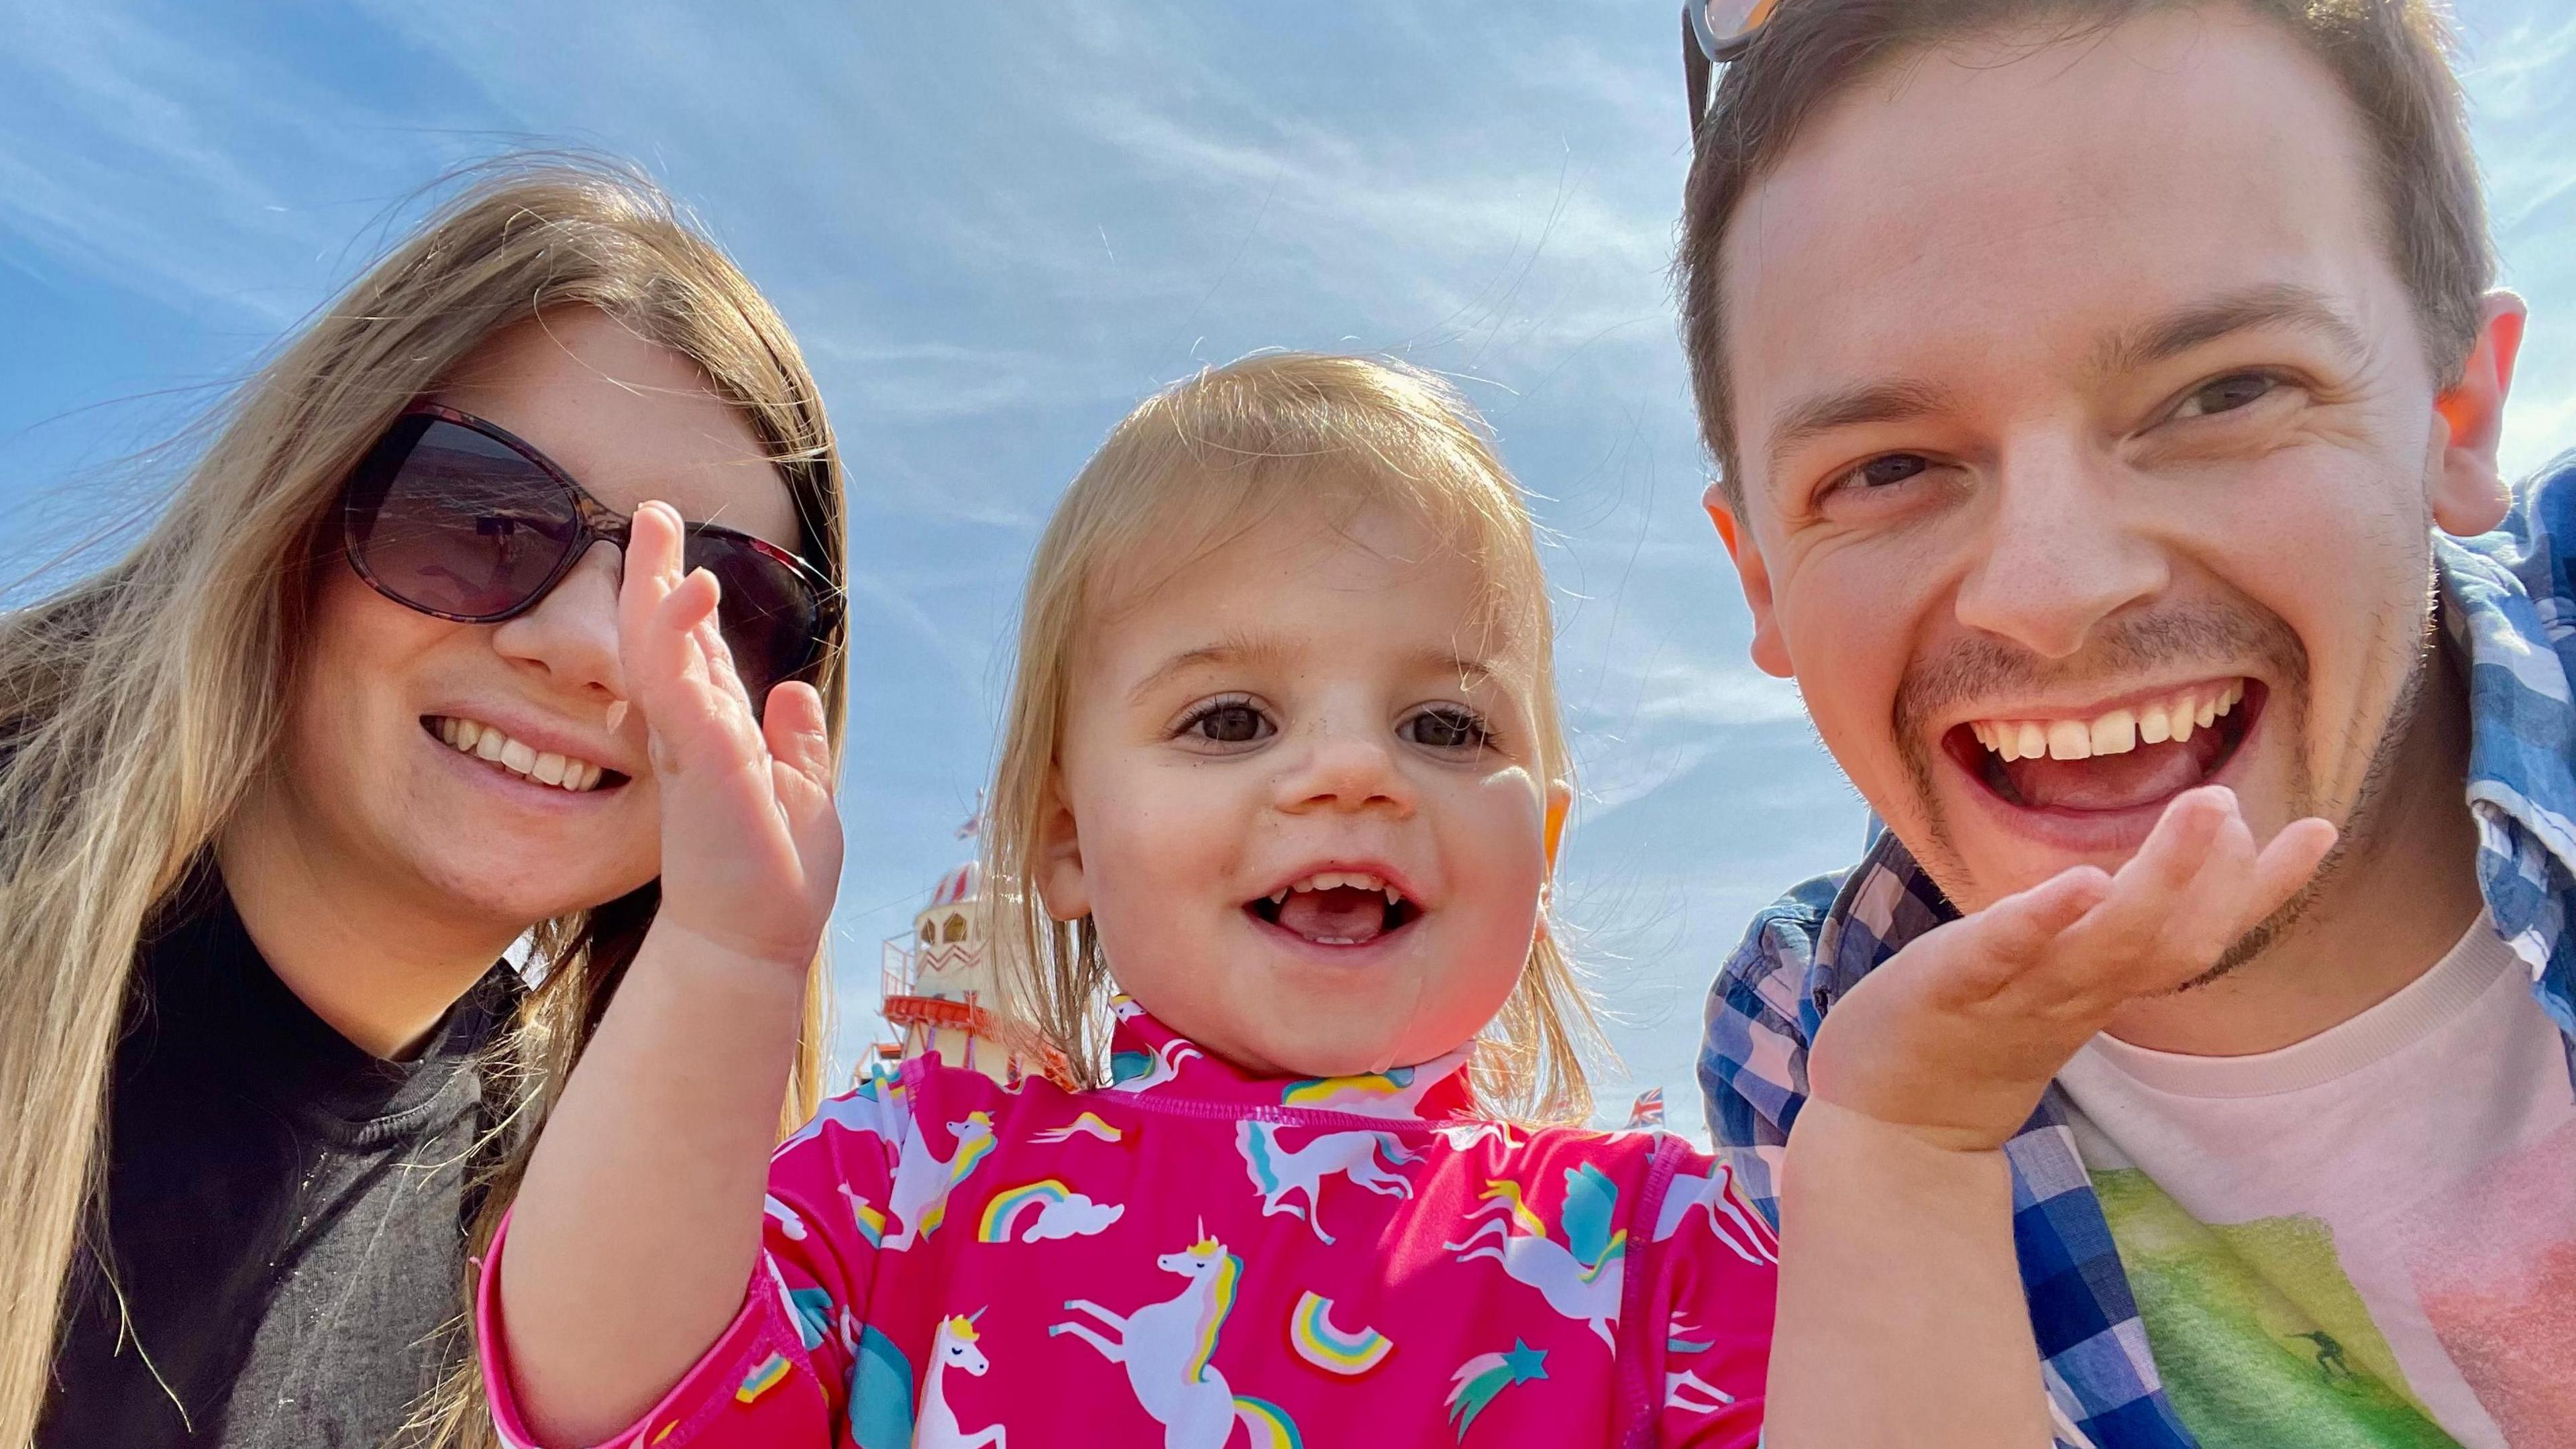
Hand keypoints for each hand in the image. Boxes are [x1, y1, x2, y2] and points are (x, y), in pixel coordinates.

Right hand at [616, 502, 841, 971]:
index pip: (698, 660)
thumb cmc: (773, 882)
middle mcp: (696, 734)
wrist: (751, 942)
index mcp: (719, 741)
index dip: (687, 609)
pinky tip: (688, 590)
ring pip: (662, 649)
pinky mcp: (699, 758)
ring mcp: (692, 744)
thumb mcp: (802, 794)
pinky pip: (681, 685)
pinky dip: (680, 635)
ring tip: (657, 522)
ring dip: (660, 585)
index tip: (685, 563)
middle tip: (652, 511)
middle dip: (658, 574)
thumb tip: (792, 689)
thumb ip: (794, 742)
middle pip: (668, 638)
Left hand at [1806, 786, 2333, 1152]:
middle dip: (2213, 876)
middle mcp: (2075, 993)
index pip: (2197, 936)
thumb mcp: (2050, 983)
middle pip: (2166, 941)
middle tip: (2238, 805)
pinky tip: (2080, 882)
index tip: (2321, 830)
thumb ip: (2102, 935)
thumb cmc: (1968, 1035)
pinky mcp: (1948, 990)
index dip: (2260, 891)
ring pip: (2103, 945)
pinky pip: (2000, 954)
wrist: (1885, 1128)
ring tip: (2203, 812)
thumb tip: (2157, 874)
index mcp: (2102, 986)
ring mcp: (2016, 995)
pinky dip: (2040, 920)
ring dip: (2157, 881)